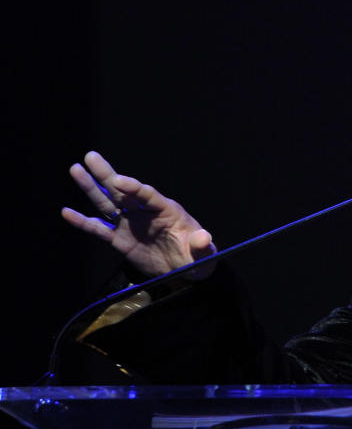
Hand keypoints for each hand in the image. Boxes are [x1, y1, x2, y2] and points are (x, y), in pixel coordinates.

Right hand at [61, 151, 215, 278]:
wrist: (186, 272)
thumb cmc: (199, 258)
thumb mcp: (206, 254)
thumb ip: (203, 246)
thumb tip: (204, 238)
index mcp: (167, 210)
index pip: (148, 195)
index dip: (134, 188)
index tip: (119, 181)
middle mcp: (145, 213)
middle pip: (123, 191)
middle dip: (107, 174)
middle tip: (91, 157)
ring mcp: (131, 224)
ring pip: (108, 204)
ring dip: (91, 188)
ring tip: (76, 170)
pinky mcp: (120, 240)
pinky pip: (99, 229)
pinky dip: (84, 222)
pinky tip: (67, 212)